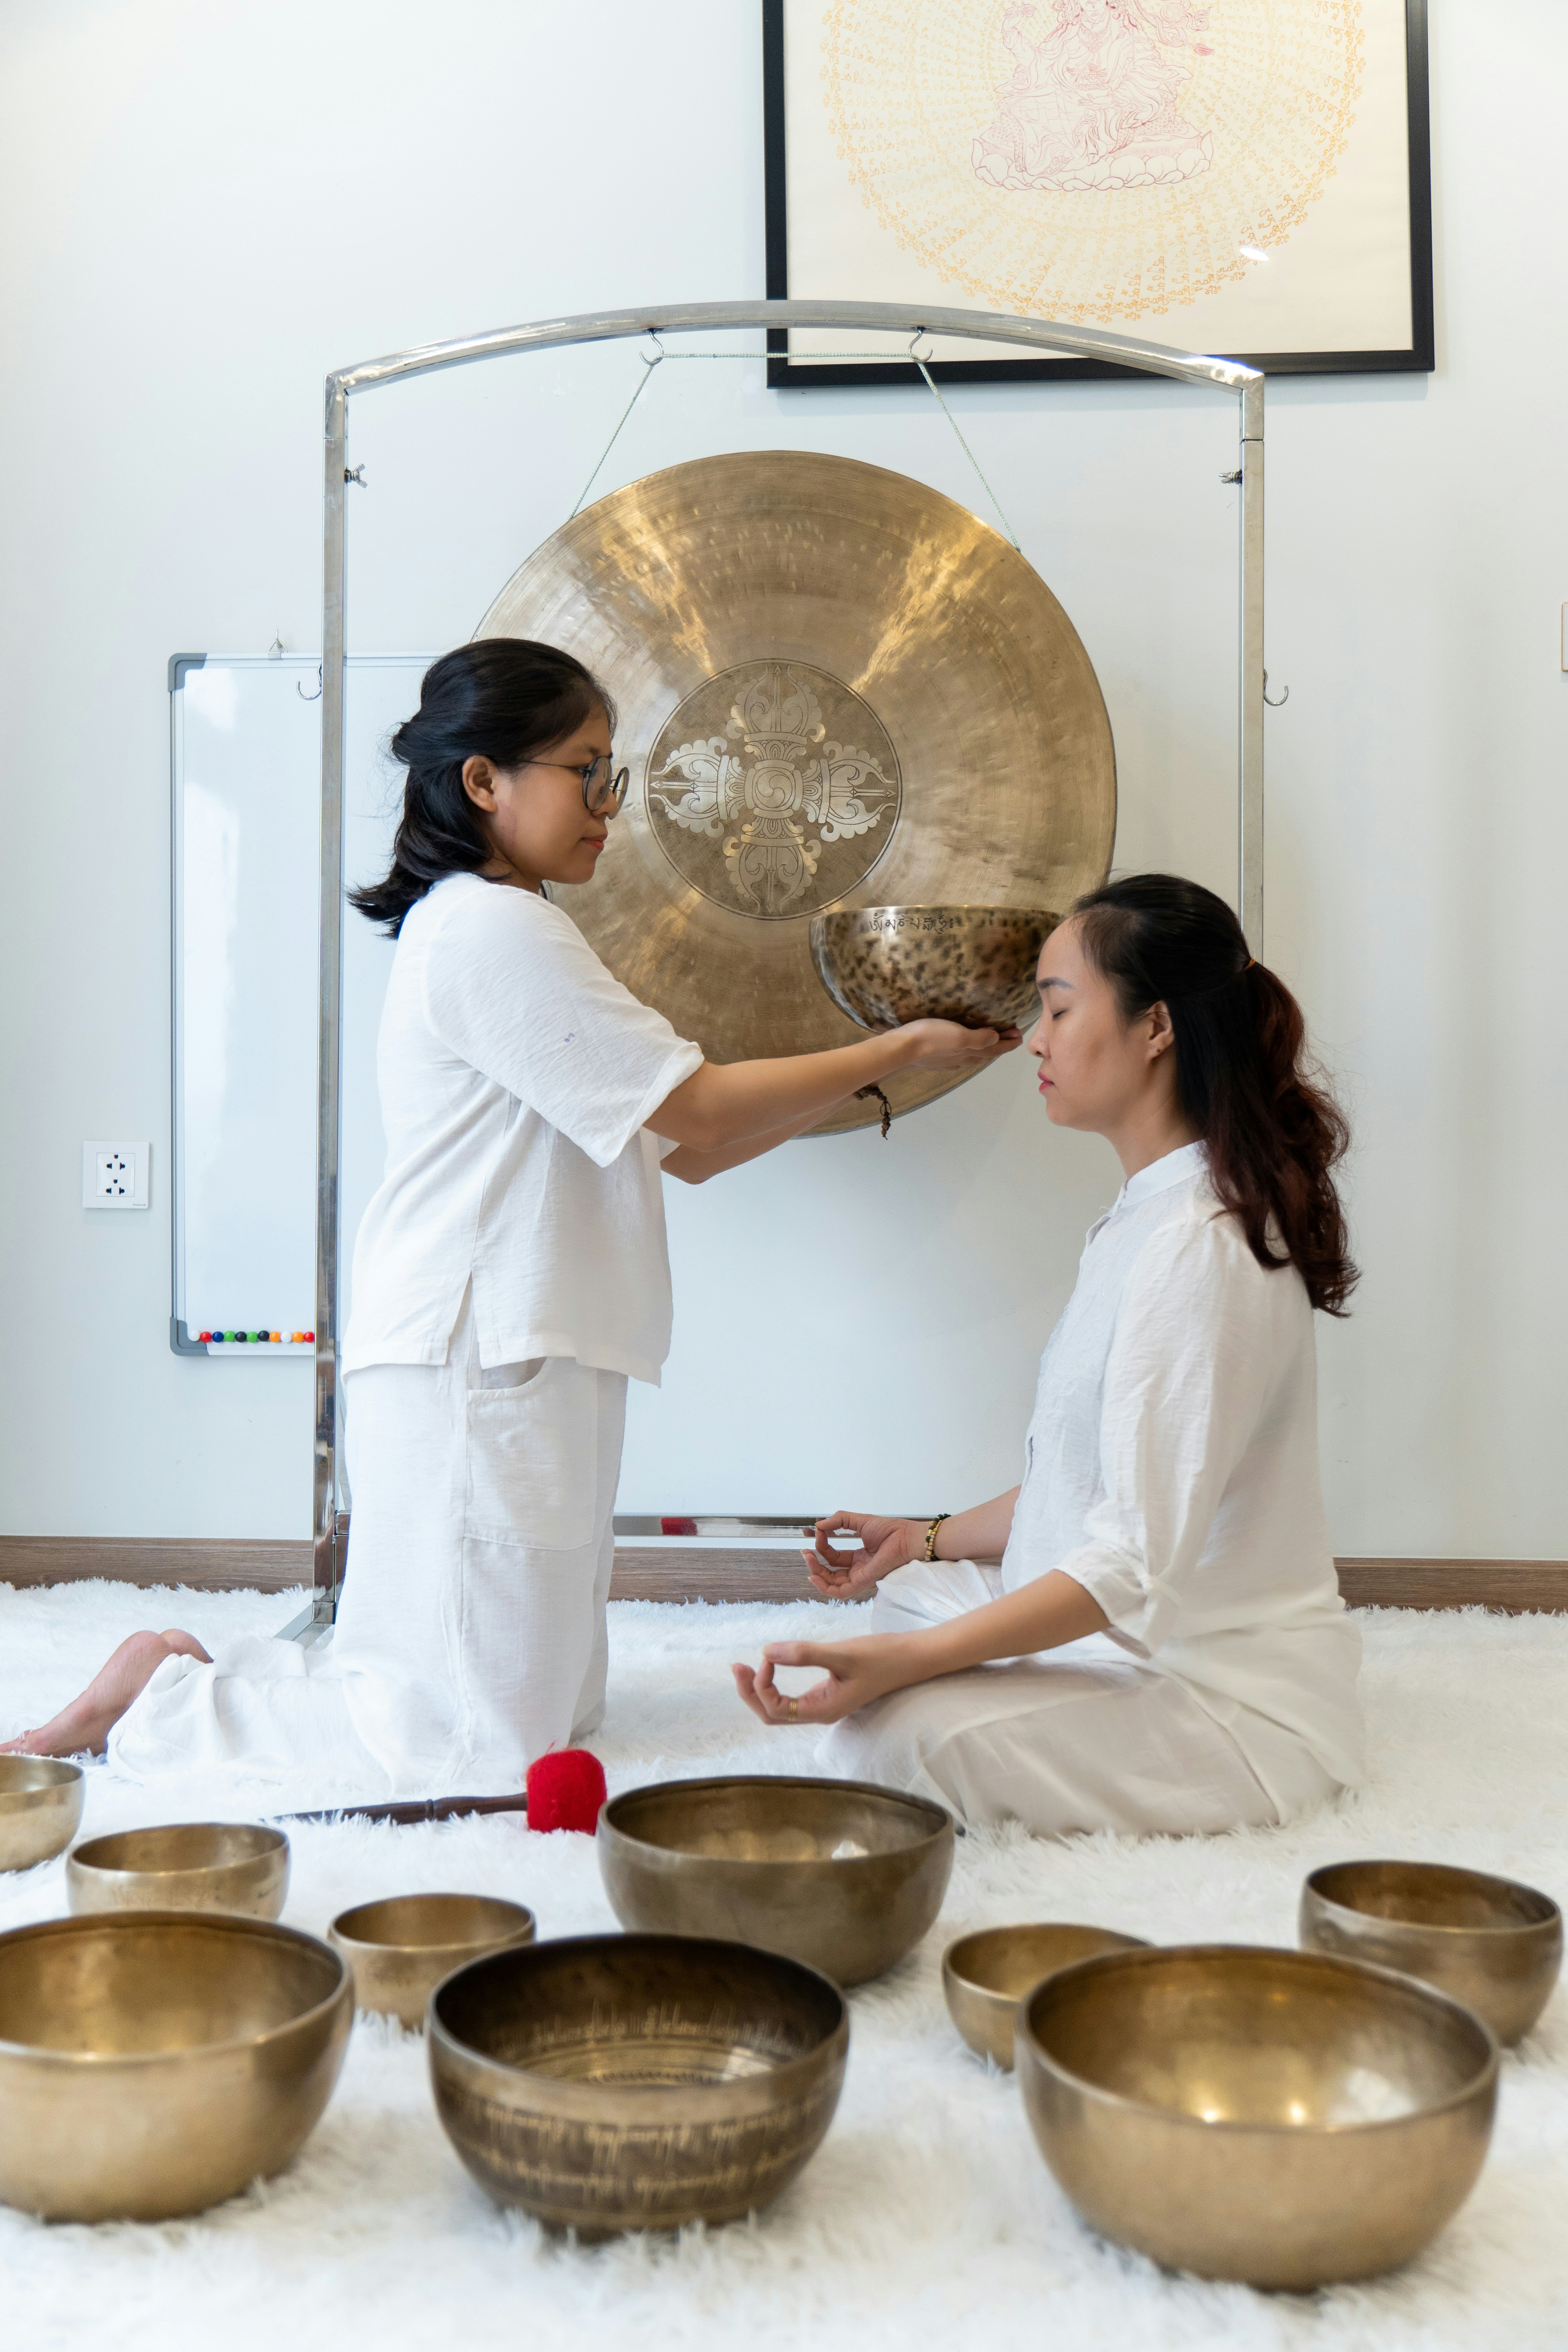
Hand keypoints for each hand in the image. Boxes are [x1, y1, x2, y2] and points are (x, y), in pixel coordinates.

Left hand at [731, 1634, 909, 1727]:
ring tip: (746, 1666)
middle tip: (737, 1666)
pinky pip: (792, 1698)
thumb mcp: (842, 1653)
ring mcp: (824, 1705)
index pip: (776, 1709)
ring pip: (780, 1708)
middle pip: (772, 1715)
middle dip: (750, 1692)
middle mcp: (820, 1712)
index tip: (767, 1657)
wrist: (912, 1658)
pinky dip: (775, 1684)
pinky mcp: (827, 1693)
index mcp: (823, 1710)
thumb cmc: (882, 1657)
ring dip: (760, 1690)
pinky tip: (771, 1665)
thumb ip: (805, 1653)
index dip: (763, 1686)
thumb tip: (765, 1652)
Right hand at [803, 1511, 920, 1600]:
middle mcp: (858, 1569)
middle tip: (805, 1552)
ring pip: (832, 1583)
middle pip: (830, 1572)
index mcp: (858, 1556)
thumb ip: (839, 1521)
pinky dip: (825, 1587)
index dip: (822, 1546)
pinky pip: (840, 1591)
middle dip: (815, 1563)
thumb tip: (819, 1525)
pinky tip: (814, 1576)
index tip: (817, 1532)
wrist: (906, 1538)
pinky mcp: (862, 1582)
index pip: (834, 1557)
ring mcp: (860, 1577)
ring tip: (808, 1559)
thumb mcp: (859, 1521)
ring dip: (816, 1573)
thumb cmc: (890, 1530)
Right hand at [895, 1018, 1021, 1073]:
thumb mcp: (959, 1035)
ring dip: (985, 1049)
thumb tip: (996, 1039)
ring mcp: (948, 1060)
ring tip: (992, 1041)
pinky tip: (962, 1050)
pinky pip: (959, 1056)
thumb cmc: (932, 1037)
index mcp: (969, 1052)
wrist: (901, 1048)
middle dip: (1000, 1045)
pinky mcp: (935, 1059)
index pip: (994, 1049)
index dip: (1007, 1043)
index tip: (1019, 1035)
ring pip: (972, 1056)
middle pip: (986, 1054)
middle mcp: (961, 1059)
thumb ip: (979, 1038)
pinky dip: (968, 1051)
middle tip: (1011, 1036)